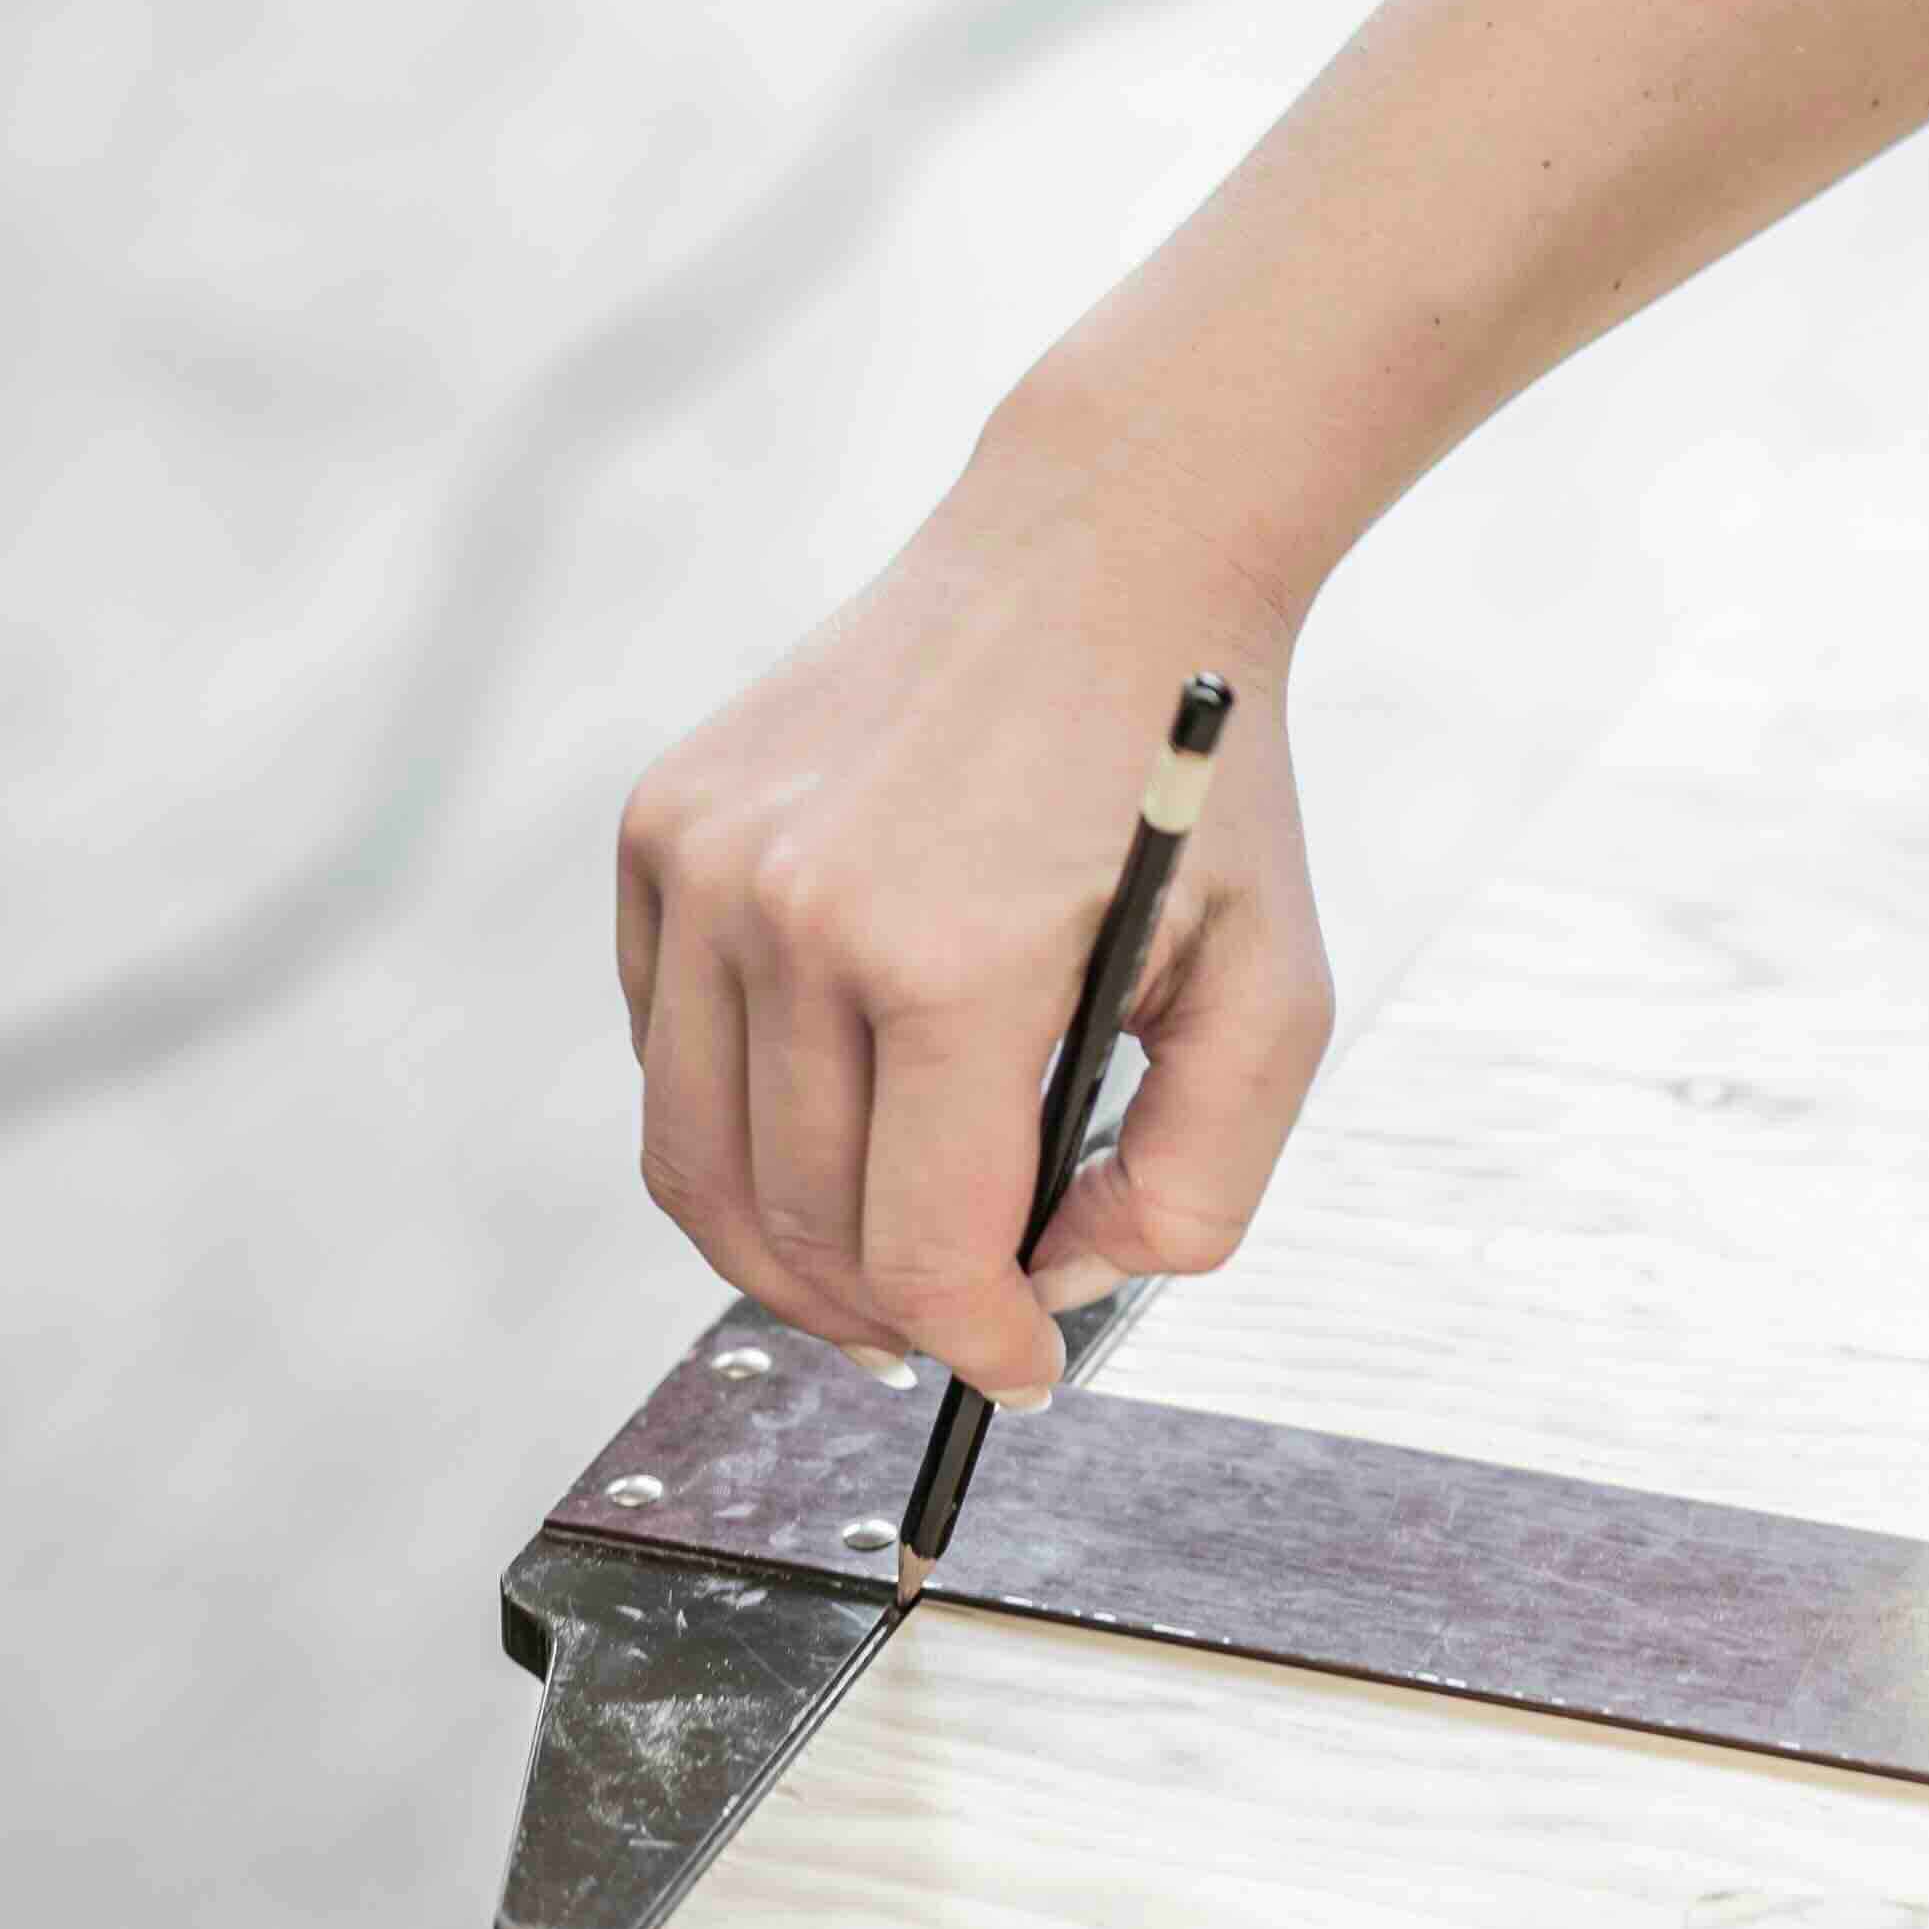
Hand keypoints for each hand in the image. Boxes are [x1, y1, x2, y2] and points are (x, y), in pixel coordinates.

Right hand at [611, 461, 1338, 1408]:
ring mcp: (702, 863)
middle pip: (796, 1224)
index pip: (917, 1249)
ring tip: (870, 1275)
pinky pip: (658, 1046)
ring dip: (781, 1249)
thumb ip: (1195, 1183)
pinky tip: (825, 1113)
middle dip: (881, 1316)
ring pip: (696, 1157)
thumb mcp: (1271, 990)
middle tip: (952, 1332)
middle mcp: (792, 911)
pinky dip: (730, 1119)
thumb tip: (1057, 1291)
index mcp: (948, 958)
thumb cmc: (1191, 780)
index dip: (974, 1345)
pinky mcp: (658, 827)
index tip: (1020, 1372)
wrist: (1096, 556)